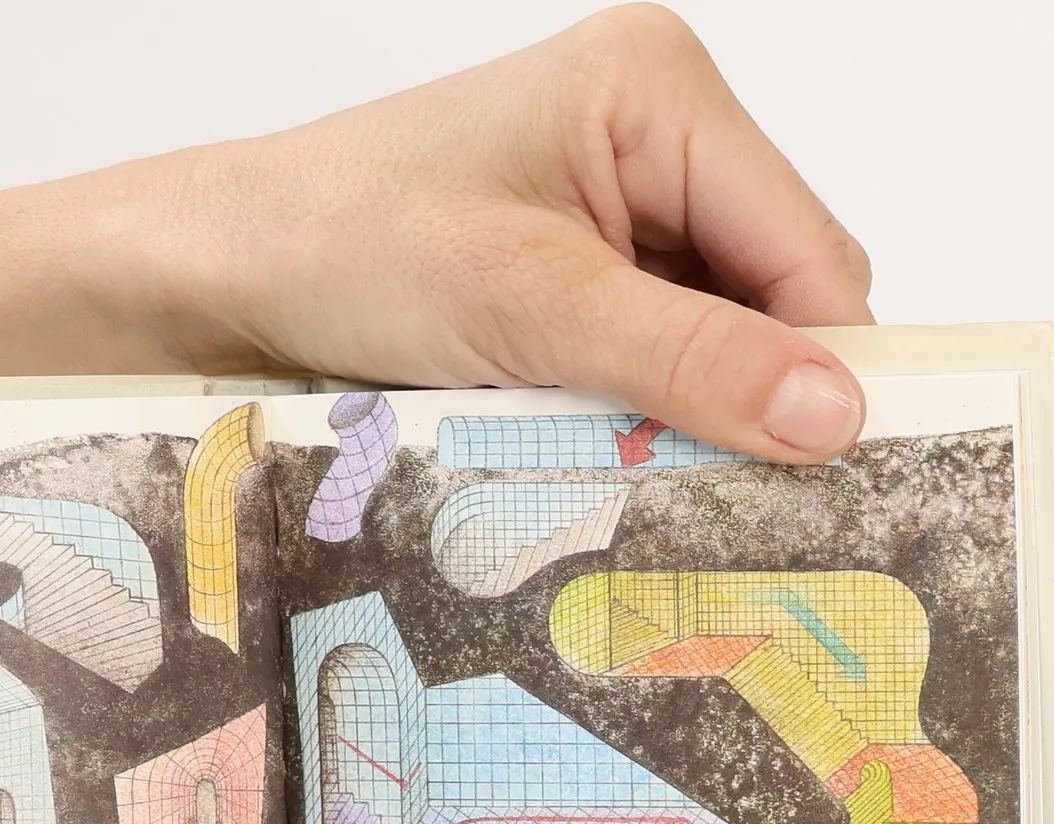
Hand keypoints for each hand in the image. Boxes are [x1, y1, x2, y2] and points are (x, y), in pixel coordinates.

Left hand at [161, 5, 873, 458]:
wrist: (222, 276)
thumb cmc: (344, 244)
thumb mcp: (527, 305)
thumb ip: (685, 357)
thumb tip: (831, 413)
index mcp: (660, 93)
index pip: (808, 250)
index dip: (824, 365)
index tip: (828, 480)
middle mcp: (652, 140)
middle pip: (770, 298)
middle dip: (747, 396)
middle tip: (721, 500)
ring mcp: (612, 213)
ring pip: (712, 342)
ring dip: (682, 416)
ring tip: (635, 477)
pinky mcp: (572, 279)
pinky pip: (648, 360)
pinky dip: (634, 418)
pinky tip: (598, 457)